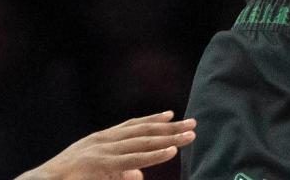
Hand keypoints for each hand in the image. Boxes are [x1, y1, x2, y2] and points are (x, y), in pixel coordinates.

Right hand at [17, 111, 195, 179]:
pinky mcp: (102, 164)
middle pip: (143, 131)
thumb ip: (119, 172)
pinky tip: (171, 151)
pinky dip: (154, 154)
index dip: (152, 120)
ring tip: (190, 135)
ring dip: (169, 138)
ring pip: (143, 142)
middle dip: (169, 128)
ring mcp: (103, 150)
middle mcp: (104, 140)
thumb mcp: (97, 173)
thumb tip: (139, 175)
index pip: (131, 126)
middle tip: (193, 123)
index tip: (172, 115)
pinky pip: (134, 159)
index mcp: (101, 140)